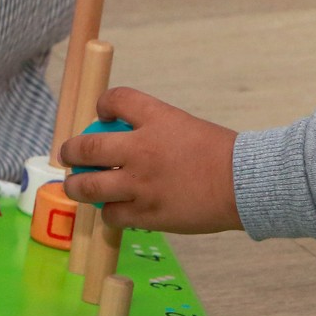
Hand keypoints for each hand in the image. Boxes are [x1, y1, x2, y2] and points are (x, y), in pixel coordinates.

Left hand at [59, 87, 242, 233]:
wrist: (246, 184)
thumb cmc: (224, 155)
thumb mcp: (188, 127)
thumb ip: (158, 132)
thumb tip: (130, 144)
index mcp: (157, 119)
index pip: (116, 100)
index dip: (104, 104)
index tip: (102, 113)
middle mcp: (141, 149)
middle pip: (86, 147)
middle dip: (71, 151)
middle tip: (69, 155)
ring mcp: (140, 184)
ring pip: (88, 187)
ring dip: (77, 186)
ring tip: (77, 186)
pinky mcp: (145, 213)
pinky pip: (111, 215)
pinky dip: (109, 211)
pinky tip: (114, 209)